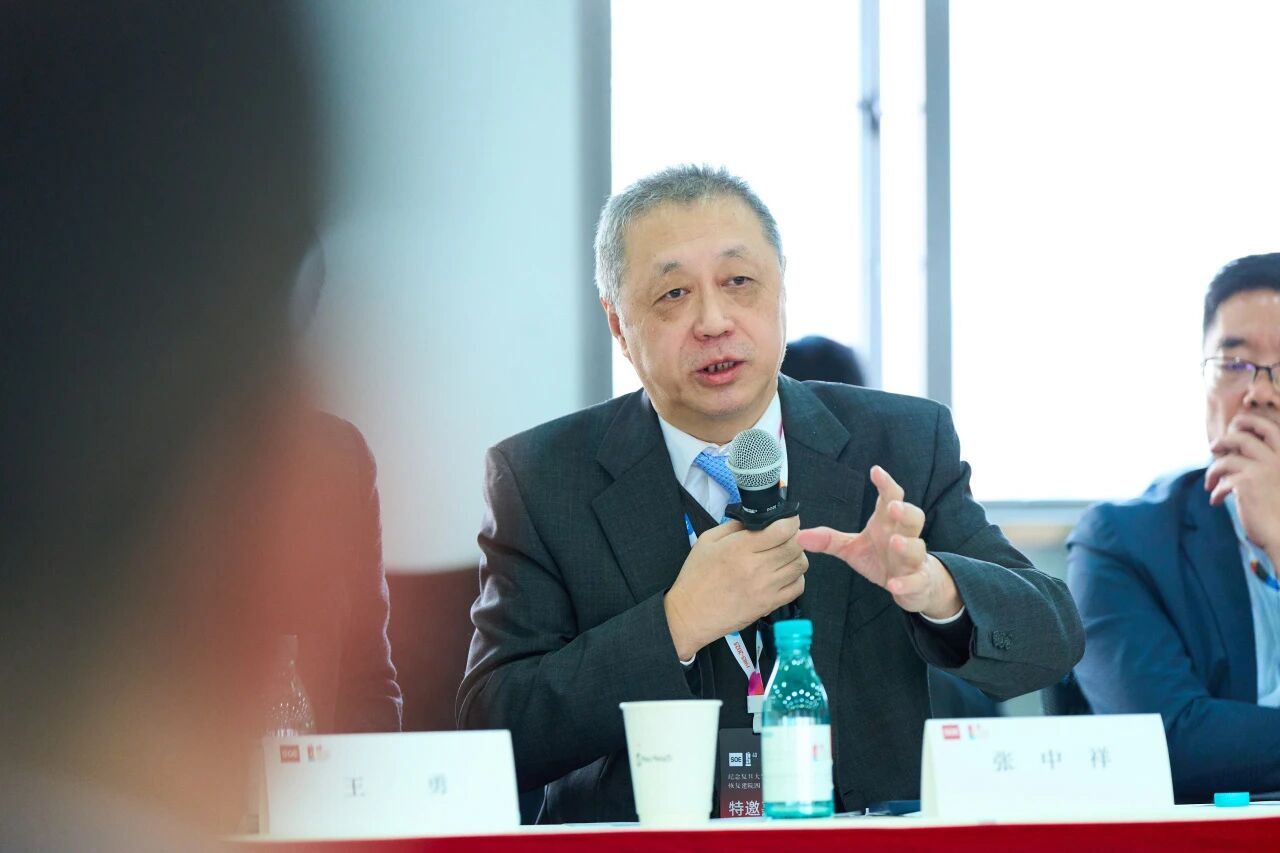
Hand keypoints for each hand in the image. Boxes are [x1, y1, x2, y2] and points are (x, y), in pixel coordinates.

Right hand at [664, 515, 807, 659]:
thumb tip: (758, 519)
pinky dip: (796, 578)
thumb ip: (734, 526)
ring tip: (784, 556)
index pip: (782, 530)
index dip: (790, 521)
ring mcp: (765, 588)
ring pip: (800, 565)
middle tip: (786, 537)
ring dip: (796, 556)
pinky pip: (798, 587)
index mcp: (740, 547)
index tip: (788, 520)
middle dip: (795, 537)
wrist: (690, 614)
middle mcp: (756, 567)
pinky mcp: (769, 605)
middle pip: (795, 546)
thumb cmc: (696, 576)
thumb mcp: (707, 540)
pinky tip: (784, 575)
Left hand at [796, 465, 961, 619]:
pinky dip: (906, 583)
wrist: (910, 584)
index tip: (875, 471)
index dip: (885, 484)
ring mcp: (913, 559)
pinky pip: (915, 581)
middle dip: (905, 510)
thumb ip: (828, 540)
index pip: (891, 497)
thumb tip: (800, 535)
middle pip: (913, 517)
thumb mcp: (851, 548)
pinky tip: (894, 585)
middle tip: (893, 506)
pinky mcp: (917, 581)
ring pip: (917, 547)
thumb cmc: (881, 557)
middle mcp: (904, 536)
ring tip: (895, 542)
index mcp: (887, 523)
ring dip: (907, 544)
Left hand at [1207, 412, 1279, 556]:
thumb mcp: (1279, 483)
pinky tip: (1216, 501)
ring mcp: (1261, 470)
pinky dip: (1216, 491)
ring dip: (1213, 471)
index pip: (1271, 430)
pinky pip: (1222, 482)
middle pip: (1243, 439)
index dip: (1251, 423)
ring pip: (1226, 461)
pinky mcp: (1245, 484)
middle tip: (1213, 447)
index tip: (1236, 426)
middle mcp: (1277, 460)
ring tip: (1209, 483)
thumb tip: (1240, 460)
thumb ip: (1267, 468)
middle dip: (1224, 440)